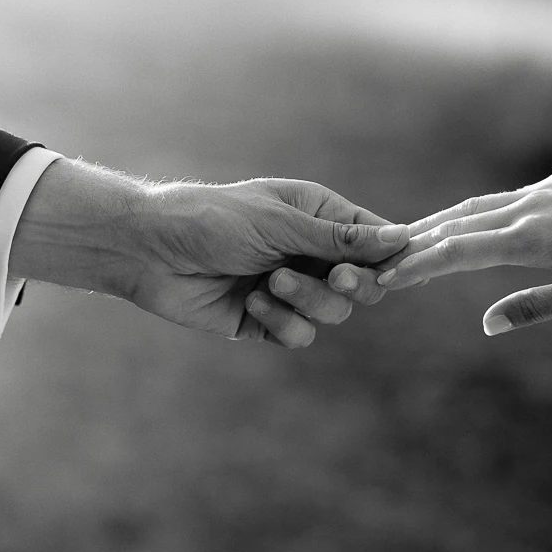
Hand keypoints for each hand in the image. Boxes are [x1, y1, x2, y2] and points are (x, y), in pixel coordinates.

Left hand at [9, 158, 402, 346]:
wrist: (149, 251)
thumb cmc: (212, 219)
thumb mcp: (280, 224)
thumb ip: (340, 239)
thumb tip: (402, 239)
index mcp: (319, 216)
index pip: (375, 241)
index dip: (389, 259)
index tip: (387, 270)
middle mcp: (310, 253)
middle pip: (364, 285)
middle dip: (350, 285)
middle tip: (336, 278)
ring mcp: (290, 288)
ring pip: (333, 313)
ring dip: (307, 301)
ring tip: (271, 283)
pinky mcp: (267, 321)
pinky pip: (299, 335)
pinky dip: (281, 322)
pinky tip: (251, 302)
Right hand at [376, 140, 551, 334]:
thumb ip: (534, 308)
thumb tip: (486, 325)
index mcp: (532, 240)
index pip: (458, 252)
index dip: (418, 267)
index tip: (385, 280)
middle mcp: (526, 208)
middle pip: (454, 225)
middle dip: (413, 245)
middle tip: (376, 264)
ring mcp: (538, 191)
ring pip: (473, 209)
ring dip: (435, 227)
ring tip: (404, 244)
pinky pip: (497, 201)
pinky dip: (467, 215)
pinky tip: (458, 226)